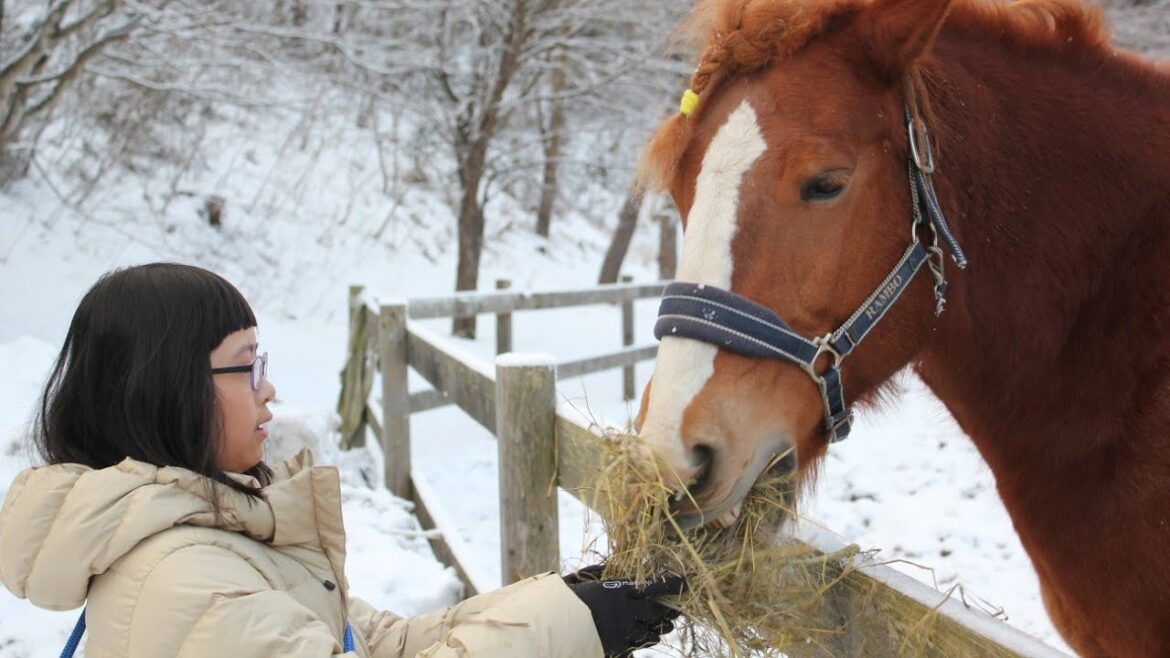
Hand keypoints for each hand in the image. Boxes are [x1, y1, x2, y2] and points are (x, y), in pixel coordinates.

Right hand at [564, 565, 686, 657]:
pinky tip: (645, 637)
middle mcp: (626, 611)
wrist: (553, 627)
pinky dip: (643, 640)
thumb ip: (601, 573)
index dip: (671, 585)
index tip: (685, 582)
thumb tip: (611, 568)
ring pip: (651, 632)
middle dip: (669, 612)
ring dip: (659, 628)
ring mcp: (623, 632)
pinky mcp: (617, 648)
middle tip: (677, 610)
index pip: (654, 586)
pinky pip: (637, 645)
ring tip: (666, 626)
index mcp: (619, 590)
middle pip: (657, 613)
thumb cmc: (566, 598)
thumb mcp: (583, 579)